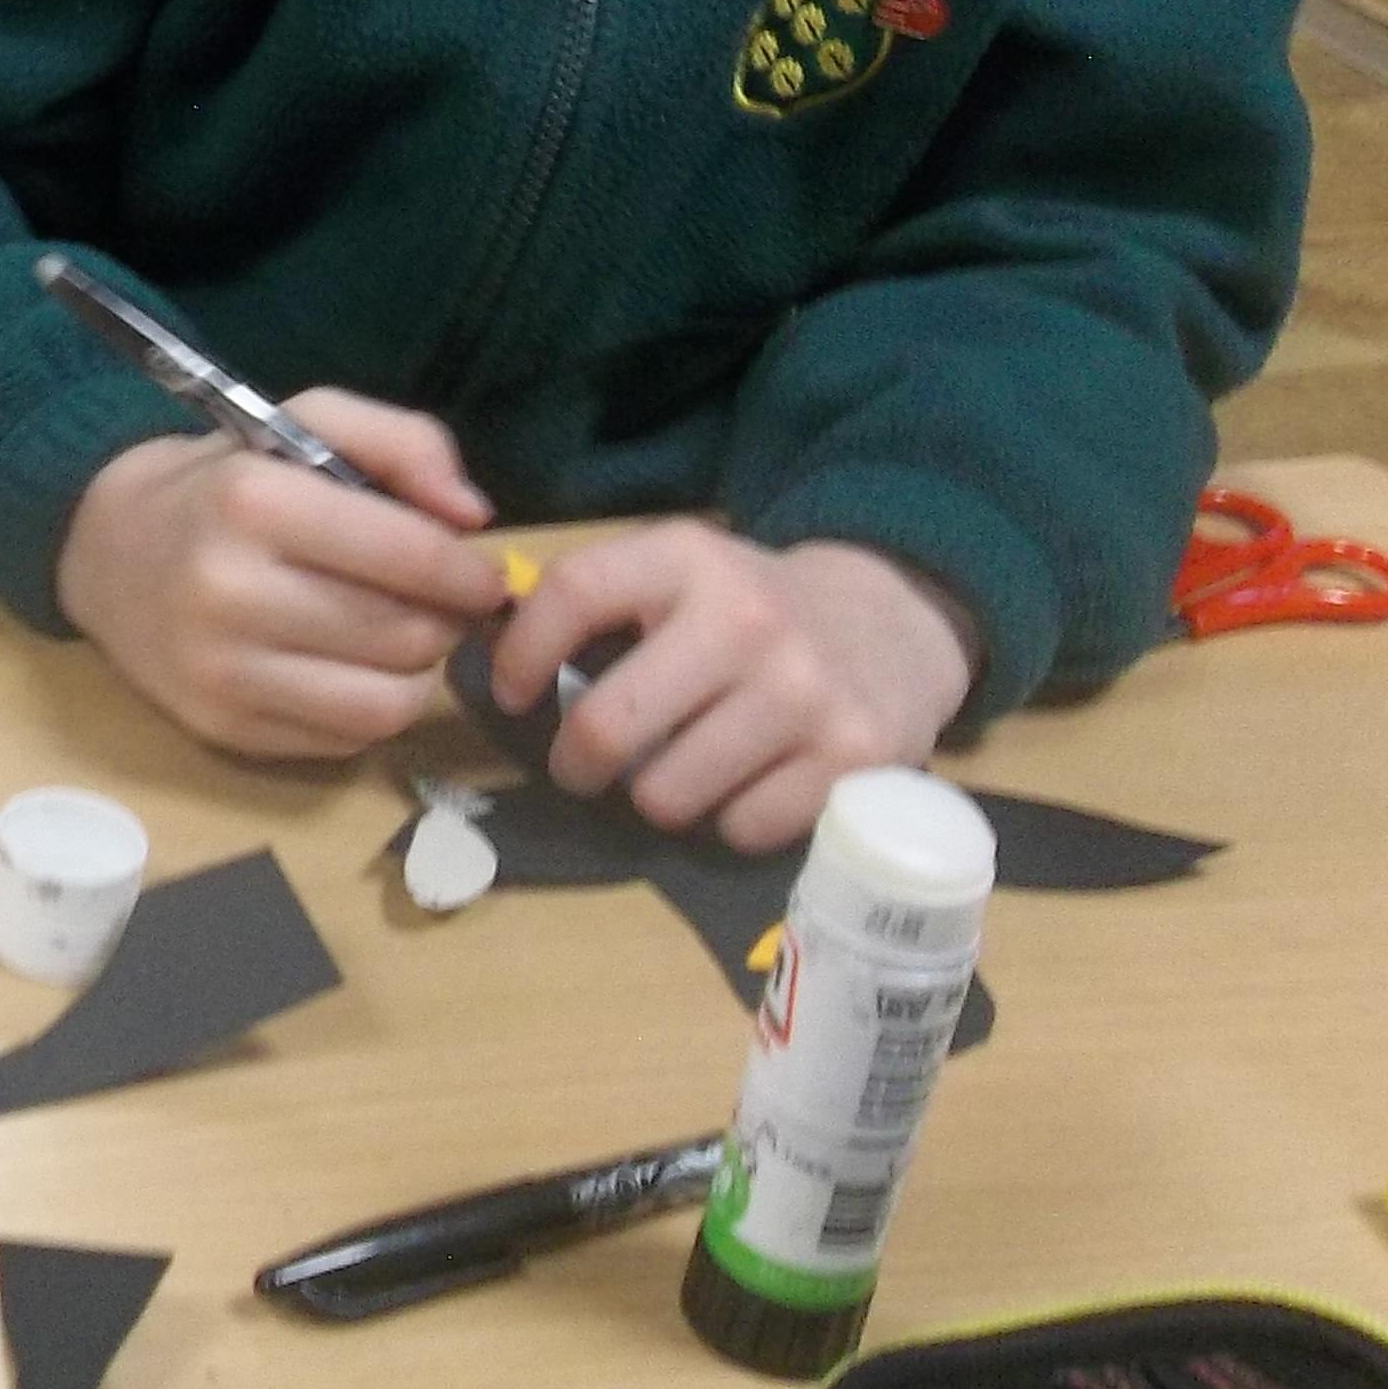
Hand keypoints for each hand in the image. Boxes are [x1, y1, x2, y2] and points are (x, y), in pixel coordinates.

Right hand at [54, 398, 507, 761]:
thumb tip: (472, 518)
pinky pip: (345, 742)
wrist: (103, 549)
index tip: (481, 574)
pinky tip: (354, 669)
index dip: (468, 572)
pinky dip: (371, 708)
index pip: (408, 556)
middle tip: (441, 603)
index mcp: (251, 501)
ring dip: (418, 673)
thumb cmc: (221, 482)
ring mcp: (219, 671)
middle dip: (446, 621)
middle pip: (405, 634)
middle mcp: (228, 591)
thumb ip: (402, 442)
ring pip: (385, 704)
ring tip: (404, 637)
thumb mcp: (303, 424)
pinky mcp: (220, 730)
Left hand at [490, 527, 976, 851]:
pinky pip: (740, 829)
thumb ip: (598, 602)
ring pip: (666, 795)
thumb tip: (490, 654)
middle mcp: (746, 620)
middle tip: (582, 766)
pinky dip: (729, 821)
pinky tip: (744, 785)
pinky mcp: (850, 759)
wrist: (897, 621)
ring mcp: (803, 693)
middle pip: (606, 724)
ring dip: (656, 797)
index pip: (572, 594)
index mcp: (688, 559)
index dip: (521, 654)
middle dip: (575, 762)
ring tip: (677, 771)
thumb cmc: (754, 609)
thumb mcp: (681, 572)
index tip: (514, 694)